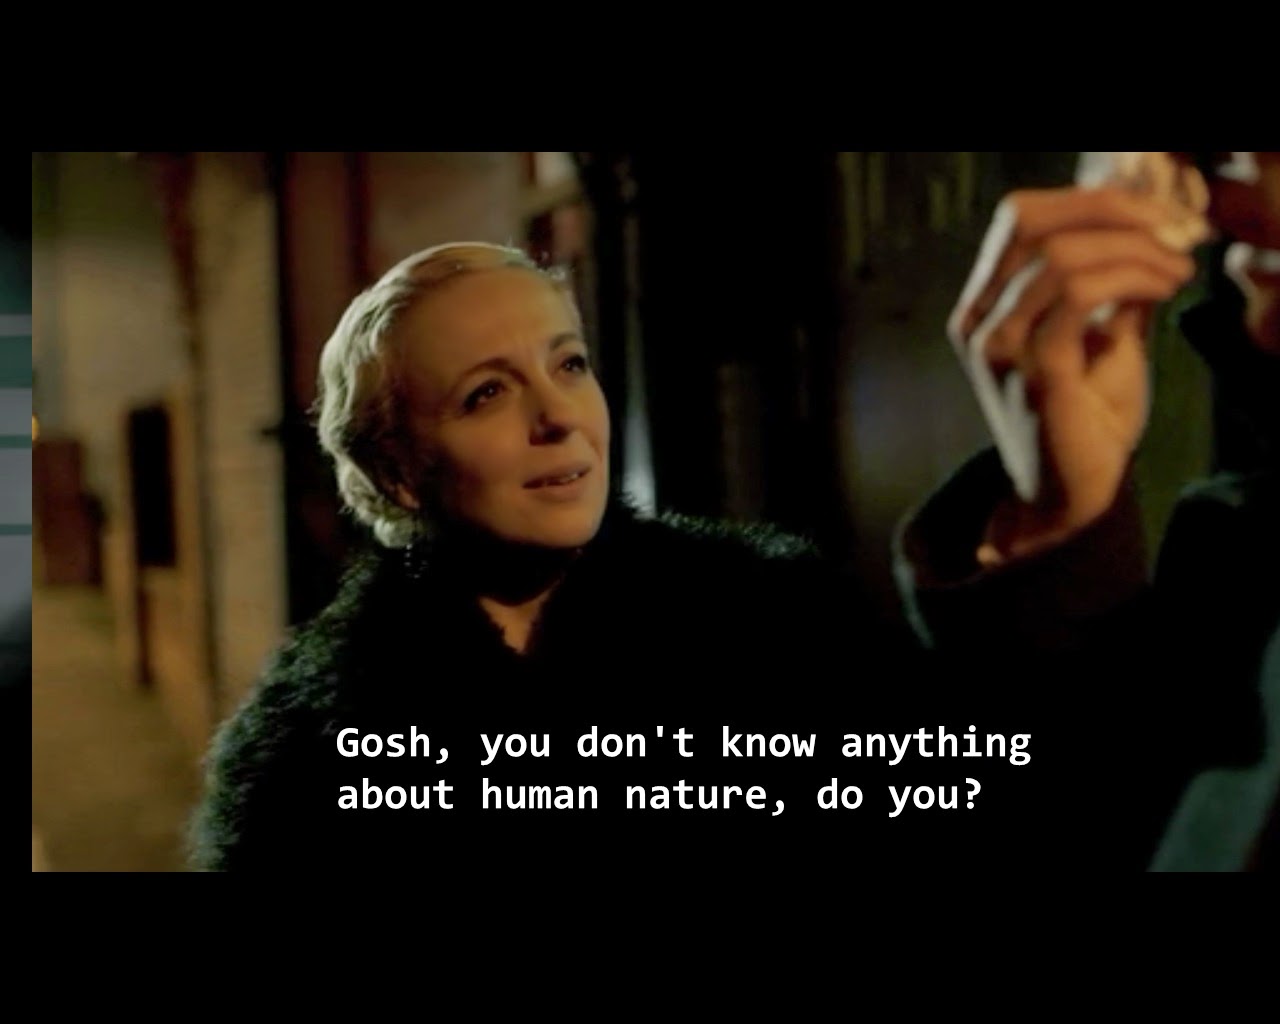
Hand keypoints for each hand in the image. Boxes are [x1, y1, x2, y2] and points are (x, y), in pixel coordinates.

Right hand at [950, 169, 1207, 563]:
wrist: (1066, 496)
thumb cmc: (1083, 418)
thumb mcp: (1100, 336)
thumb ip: (1111, 286)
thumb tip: (1150, 233)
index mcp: (984, 306)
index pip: (1021, 218)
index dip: (1089, 200)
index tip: (1154, 215)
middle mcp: (977, 322)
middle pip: (1029, 221)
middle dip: (1114, 212)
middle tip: (1173, 233)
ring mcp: (997, 348)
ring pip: (1058, 255)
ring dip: (1134, 249)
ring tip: (1175, 269)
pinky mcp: (1031, 373)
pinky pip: (1077, 295)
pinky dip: (1132, 276)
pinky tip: (1163, 287)